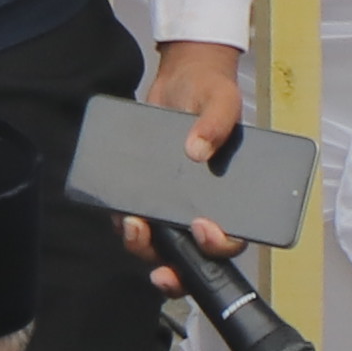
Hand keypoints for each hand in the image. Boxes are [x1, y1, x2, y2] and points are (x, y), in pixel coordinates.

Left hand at [120, 39, 249, 297]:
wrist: (182, 79)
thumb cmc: (212, 93)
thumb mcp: (222, 100)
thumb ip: (217, 122)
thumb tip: (197, 150)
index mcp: (231, 201)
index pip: (230, 240)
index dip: (219, 246)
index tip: (204, 228)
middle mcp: (202, 210)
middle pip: (192, 257)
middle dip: (176, 271)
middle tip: (162, 271)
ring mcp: (172, 206)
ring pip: (160, 245)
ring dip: (145, 247)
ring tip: (134, 226)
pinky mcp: (146, 195)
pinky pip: (135, 219)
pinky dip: (125, 222)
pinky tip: (119, 211)